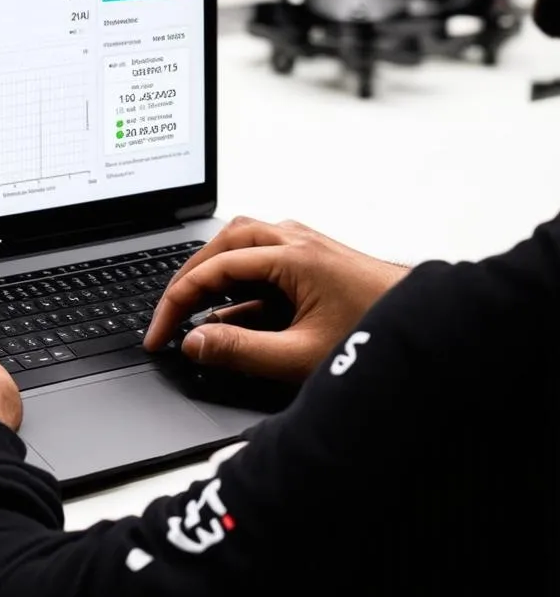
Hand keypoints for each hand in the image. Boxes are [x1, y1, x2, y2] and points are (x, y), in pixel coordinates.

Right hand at [143, 217, 408, 380]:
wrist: (437, 330)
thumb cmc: (380, 337)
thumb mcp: (301, 356)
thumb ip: (241, 351)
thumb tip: (195, 342)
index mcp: (291, 256)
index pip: (212, 270)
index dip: (176, 303)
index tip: (159, 335)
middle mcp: (295, 240)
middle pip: (220, 245)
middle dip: (187, 280)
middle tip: (167, 315)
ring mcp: (305, 246)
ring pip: (240, 244)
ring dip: (212, 273)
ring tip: (192, 306)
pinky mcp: (313, 259)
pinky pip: (262, 258)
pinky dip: (238, 280)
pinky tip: (233, 312)